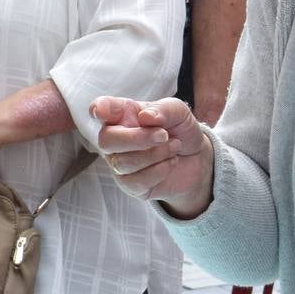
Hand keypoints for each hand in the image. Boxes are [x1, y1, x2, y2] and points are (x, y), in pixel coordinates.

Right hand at [90, 96, 209, 209]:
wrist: (195, 159)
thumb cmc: (179, 130)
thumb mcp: (179, 112)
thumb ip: (164, 109)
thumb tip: (146, 116)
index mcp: (123, 114)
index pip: (101, 109)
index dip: (98, 109)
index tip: (101, 111)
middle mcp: (116, 138)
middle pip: (106, 140)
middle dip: (136, 138)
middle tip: (164, 135)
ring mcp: (120, 163)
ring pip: (123, 163)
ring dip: (155, 154)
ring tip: (174, 147)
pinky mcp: (130, 184)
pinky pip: (136, 181)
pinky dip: (159, 171)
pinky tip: (170, 162)